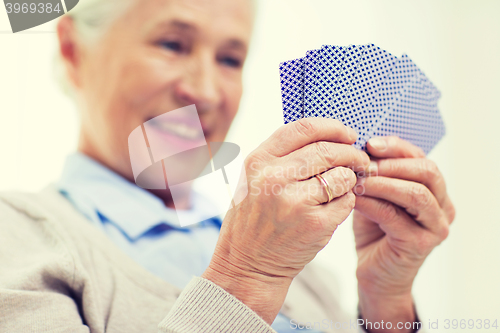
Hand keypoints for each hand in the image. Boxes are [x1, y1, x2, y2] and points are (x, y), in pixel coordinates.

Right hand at [202, 118, 369, 322]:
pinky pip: (346, 202)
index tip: (348, 134)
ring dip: (349, 179)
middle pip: (328, 150)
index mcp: (259, 161)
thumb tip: (328, 137)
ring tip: (343, 187)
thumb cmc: (253, 220)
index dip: (333, 127)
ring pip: (341, 175)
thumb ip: (282, 157)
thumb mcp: (254, 180)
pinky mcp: (314, 224)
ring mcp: (295, 201)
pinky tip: (334, 209)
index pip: (304, 128)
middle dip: (351, 153)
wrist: (248, 265)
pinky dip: (347, 202)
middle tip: (360, 160)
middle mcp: (274, 177)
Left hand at [354, 136, 454, 332]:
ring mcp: (435, 227)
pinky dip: (372, 203)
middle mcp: (443, 207)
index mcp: (435, 191)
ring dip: (383, 182)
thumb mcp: (377, 197)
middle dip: (392, 163)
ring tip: (357, 179)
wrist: (375, 275)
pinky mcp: (420, 244)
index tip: (368, 143)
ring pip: (416, 193)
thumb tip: (358, 149)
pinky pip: (394, 215)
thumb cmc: (375, 233)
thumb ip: (376, 176)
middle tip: (363, 162)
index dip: (395, 147)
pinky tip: (353, 198)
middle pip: (428, 171)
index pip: (421, 158)